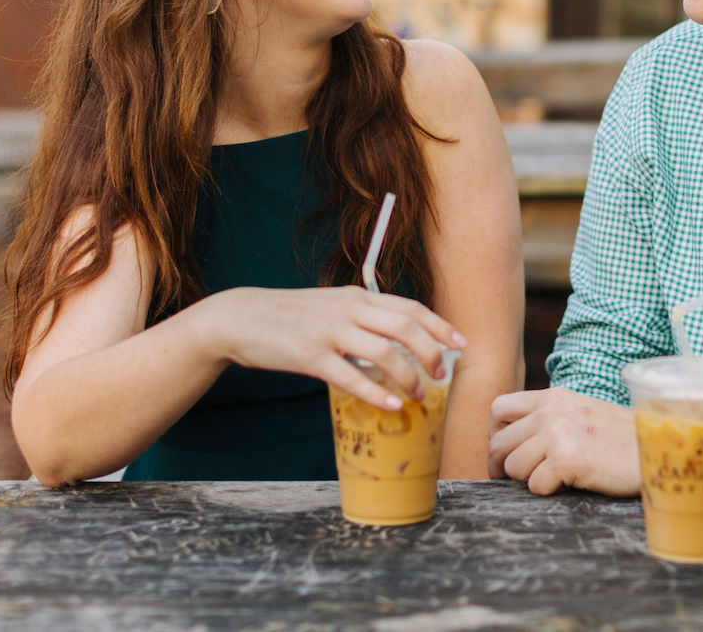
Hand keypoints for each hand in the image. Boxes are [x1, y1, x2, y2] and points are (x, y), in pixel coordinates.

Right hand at [200, 285, 466, 410]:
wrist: (241, 317)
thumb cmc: (291, 316)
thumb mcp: (332, 305)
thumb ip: (362, 317)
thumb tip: (394, 340)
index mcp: (357, 296)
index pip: (410, 307)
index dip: (440, 325)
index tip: (461, 343)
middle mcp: (349, 310)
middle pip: (406, 327)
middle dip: (432, 353)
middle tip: (441, 375)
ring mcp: (330, 332)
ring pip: (384, 353)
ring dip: (408, 377)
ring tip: (419, 395)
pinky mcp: (310, 356)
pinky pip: (350, 376)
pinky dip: (375, 393)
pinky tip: (392, 405)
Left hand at [487, 388, 640, 496]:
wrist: (655, 450)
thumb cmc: (621, 439)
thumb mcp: (582, 412)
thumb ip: (550, 417)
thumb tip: (513, 441)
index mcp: (554, 396)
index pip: (498, 409)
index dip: (495, 435)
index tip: (506, 454)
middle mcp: (552, 410)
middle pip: (498, 443)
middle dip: (502, 468)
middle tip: (518, 481)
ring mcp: (558, 434)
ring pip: (512, 467)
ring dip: (529, 480)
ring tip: (556, 478)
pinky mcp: (567, 460)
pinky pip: (534, 486)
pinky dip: (549, 492)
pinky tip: (571, 483)